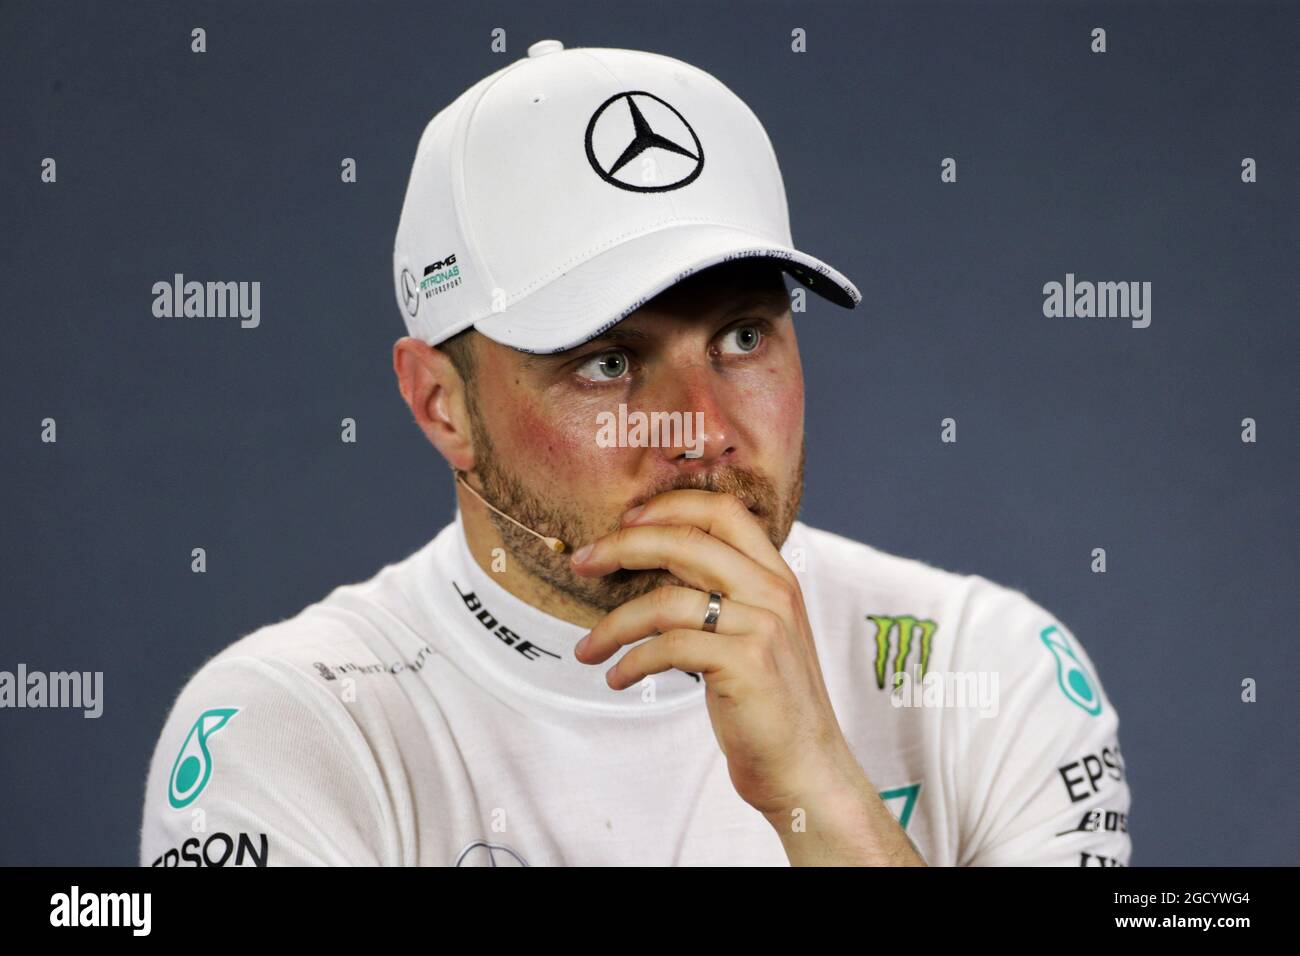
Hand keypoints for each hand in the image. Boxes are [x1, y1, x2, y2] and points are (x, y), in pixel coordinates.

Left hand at [570, 490, 863, 818]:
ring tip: (586, 648)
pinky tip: (617, 678)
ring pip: (666, 600)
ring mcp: (762, 625)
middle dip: (623, 546)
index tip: (625, 521)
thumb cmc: (767, 702)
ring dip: (613, 624)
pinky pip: (669, 647)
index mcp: (776, 574)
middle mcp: (774, 591)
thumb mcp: (753, 632)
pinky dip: (632, 661)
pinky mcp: (747, 664)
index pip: (723, 510)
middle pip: (685, 541)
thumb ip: (721, 592)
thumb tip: (655, 559)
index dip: (669, 506)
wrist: (805, 767)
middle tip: (583, 564)